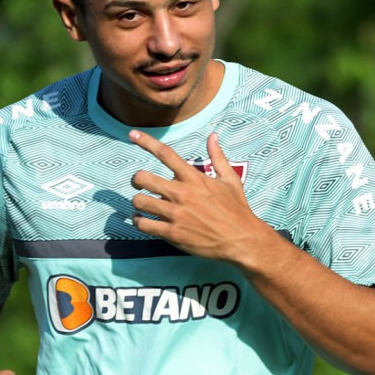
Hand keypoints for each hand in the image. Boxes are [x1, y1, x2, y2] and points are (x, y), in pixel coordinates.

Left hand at [129, 130, 275, 263]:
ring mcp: (176, 214)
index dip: (146, 141)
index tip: (132, 134)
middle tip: (140, 185)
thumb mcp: (231, 180)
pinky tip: (144, 220)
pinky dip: (139, 221)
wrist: (241, 239)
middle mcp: (182, 193)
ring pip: (139, 202)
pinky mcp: (172, 233)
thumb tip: (213, 136)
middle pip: (142, 178)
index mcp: (195, 178)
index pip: (165, 154)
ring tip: (144, 206)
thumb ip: (218, 157)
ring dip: (138, 203)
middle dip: (137, 180)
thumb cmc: (237, 209)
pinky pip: (143, 224)